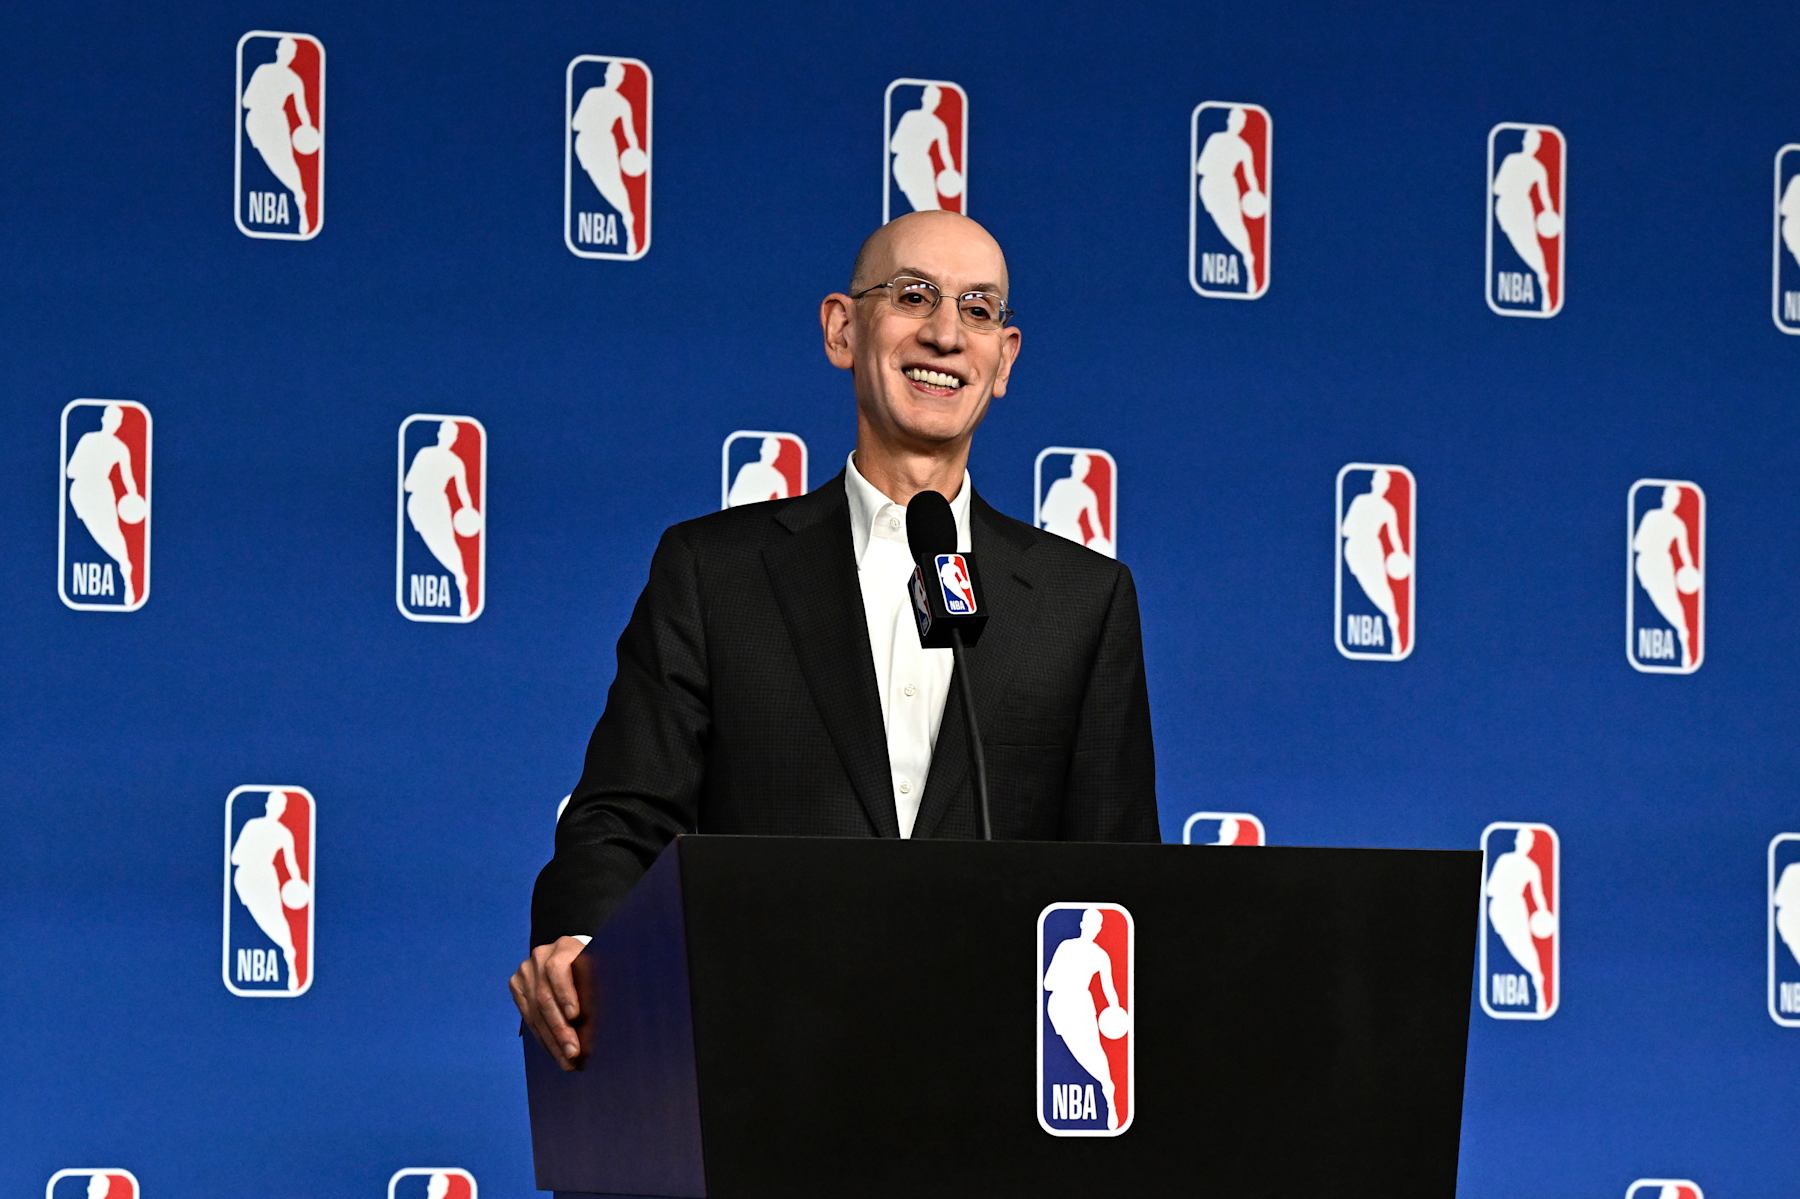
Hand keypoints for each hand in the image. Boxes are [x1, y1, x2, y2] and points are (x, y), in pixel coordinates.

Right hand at [510, 936, 588, 1070]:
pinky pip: (528, 1015)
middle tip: (573, 1053)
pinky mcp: (517, 984)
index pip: (558, 969)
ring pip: (535, 1011)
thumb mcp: (600, 972)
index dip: (565, 993)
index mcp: (565, 946)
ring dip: (551, 1040)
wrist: (574, 958)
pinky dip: (542, 1036)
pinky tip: (553, 1050)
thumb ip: (597, 989)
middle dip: (560, 1029)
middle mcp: (542, 955)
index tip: (575, 1016)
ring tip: (566, 1060)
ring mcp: (526, 969)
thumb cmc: (595, 970)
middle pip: (545, 997)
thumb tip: (602, 1024)